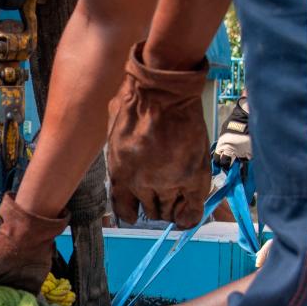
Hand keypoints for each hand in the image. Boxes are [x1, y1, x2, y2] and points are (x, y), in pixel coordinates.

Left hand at [106, 44, 210, 228]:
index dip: (132, 212)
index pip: (124, 210)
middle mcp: (142, 183)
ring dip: (173, 206)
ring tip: (177, 195)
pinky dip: (190, 214)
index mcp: (120, 174)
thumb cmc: (135, 103)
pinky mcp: (192, 177)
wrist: (163, 91)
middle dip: (154, 205)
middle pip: (150, 211)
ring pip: (170, 210)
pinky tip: (188, 212)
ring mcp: (169, 182)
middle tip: (162, 194)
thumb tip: (126, 165)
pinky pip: (192, 209)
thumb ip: (119, 156)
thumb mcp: (114, 133)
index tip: (137, 210)